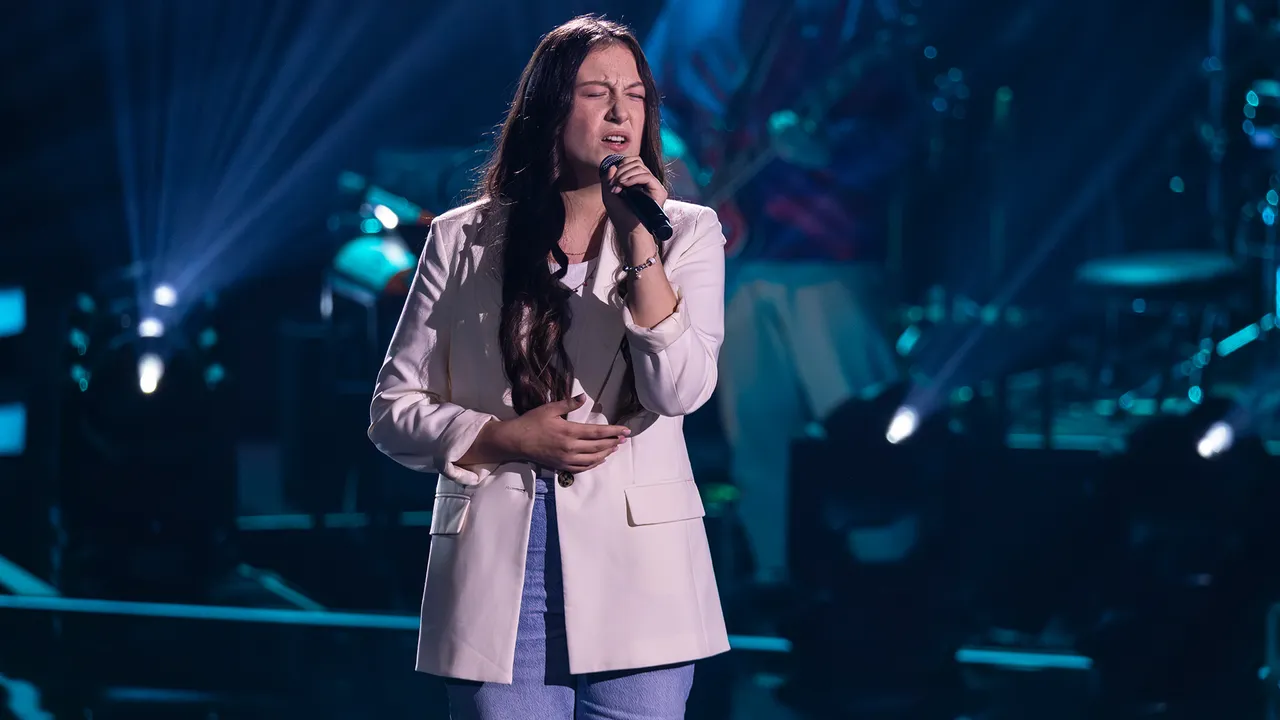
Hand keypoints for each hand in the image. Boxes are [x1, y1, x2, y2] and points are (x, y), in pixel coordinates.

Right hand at [507, 395, 630, 471]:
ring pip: (592, 459)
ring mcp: (566, 459)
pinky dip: (594, 464)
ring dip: (606, 454)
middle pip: (598, 446)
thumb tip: (583, 397)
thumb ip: (568, 404)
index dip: (613, 431)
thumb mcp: (549, 409)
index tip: (625, 430)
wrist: (515, 441)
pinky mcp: (561, 466)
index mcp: (569, 431)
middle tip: (624, 439)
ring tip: (614, 448)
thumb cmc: (531, 422)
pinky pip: (582, 468)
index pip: (598, 432)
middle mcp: (570, 447)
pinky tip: (599, 460)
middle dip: (613, 442)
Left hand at [602, 156, 668, 237]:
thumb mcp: (609, 196)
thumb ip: (608, 179)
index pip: (632, 162)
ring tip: (618, 186)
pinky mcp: (659, 191)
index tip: (612, 181)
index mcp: (637, 181)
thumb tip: (613, 165)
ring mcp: (654, 186)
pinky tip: (625, 185)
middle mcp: (647, 182)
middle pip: (637, 161)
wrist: (631, 232)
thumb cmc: (621, 217)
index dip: (621, 166)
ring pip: (641, 167)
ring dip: (625, 174)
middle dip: (622, 169)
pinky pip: (646, 176)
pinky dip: (633, 178)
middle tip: (614, 183)